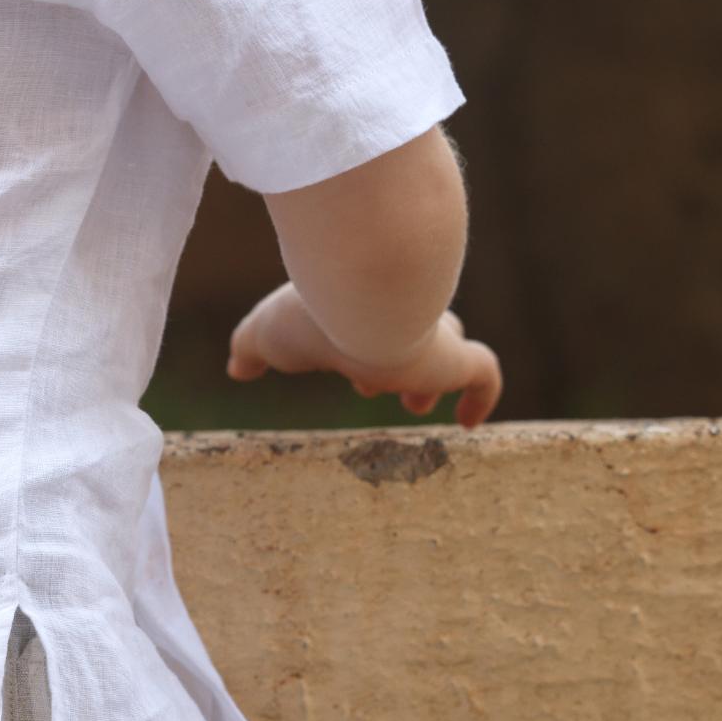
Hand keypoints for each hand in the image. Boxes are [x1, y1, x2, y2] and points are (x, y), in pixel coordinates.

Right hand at [226, 282, 502, 423]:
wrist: (357, 295)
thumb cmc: (310, 312)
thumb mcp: (265, 334)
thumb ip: (250, 348)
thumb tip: (238, 367)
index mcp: (357, 310)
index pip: (368, 322)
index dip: (358, 348)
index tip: (349, 375)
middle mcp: (398, 316)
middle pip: (405, 329)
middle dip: (391, 357)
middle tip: (370, 386)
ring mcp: (430, 337)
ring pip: (447, 349)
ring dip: (432, 376)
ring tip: (416, 406)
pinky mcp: (453, 357)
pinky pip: (483, 376)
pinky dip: (480, 400)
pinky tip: (469, 424)